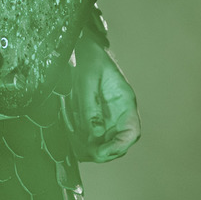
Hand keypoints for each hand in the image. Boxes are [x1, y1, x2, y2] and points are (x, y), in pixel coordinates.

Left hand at [67, 34, 140, 161]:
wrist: (83, 48)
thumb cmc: (89, 59)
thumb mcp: (87, 80)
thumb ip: (90, 108)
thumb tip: (93, 136)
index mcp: (124, 102)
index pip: (132, 133)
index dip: (119, 146)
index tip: (100, 150)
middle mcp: (119, 114)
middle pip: (116, 146)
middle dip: (98, 151)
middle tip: (78, 146)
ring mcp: (107, 119)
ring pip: (101, 146)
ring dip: (86, 147)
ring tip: (70, 136)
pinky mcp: (94, 121)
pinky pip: (89, 140)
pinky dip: (78, 142)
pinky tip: (68, 132)